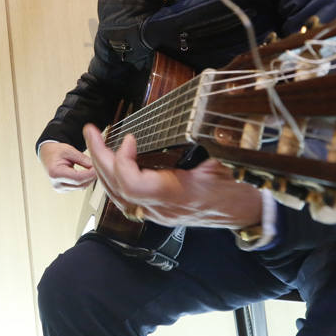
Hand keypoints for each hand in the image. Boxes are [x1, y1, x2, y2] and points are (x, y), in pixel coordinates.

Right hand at [38, 141, 96, 191]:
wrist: (47, 154)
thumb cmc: (56, 151)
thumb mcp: (70, 150)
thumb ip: (83, 159)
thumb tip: (96, 166)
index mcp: (55, 173)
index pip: (78, 178)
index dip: (90, 174)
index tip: (98, 168)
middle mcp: (57, 184)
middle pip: (80, 184)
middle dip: (91, 176)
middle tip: (98, 167)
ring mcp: (60, 188)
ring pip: (81, 187)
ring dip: (89, 179)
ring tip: (93, 169)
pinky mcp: (63, 190)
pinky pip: (78, 187)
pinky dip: (84, 181)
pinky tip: (86, 173)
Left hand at [83, 124, 261, 228]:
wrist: (243, 212)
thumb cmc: (234, 186)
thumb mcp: (217, 159)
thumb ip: (194, 144)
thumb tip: (183, 120)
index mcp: (176, 195)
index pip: (133, 185)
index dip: (122, 160)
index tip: (129, 137)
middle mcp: (161, 209)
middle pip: (118, 189)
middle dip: (100, 158)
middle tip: (92, 131)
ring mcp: (157, 214)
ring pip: (117, 197)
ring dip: (102, 168)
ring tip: (96, 142)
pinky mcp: (156, 213)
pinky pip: (125, 200)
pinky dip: (114, 179)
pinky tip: (110, 163)